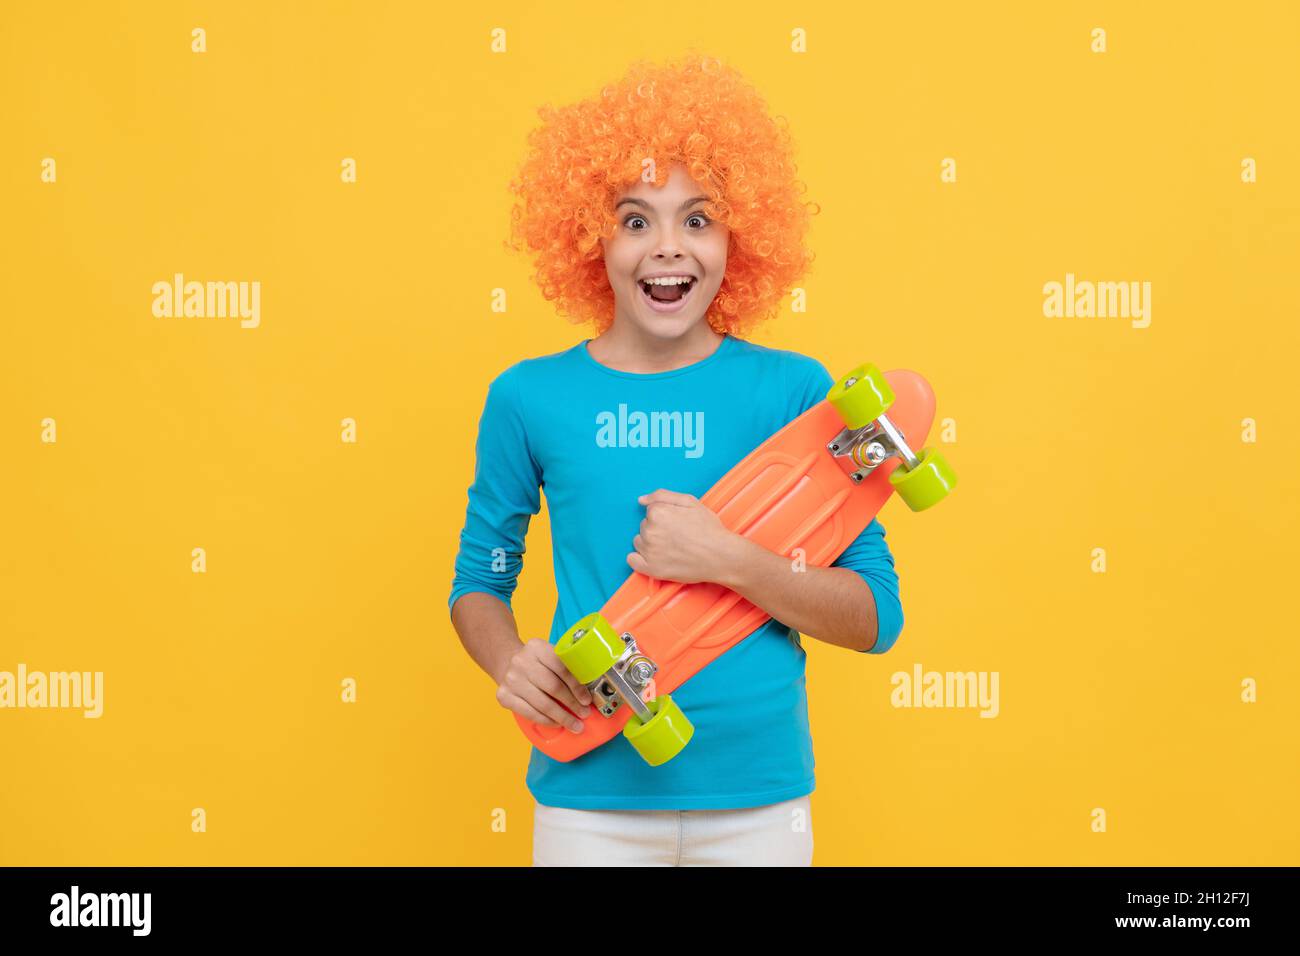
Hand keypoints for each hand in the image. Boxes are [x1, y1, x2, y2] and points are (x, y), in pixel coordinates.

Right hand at [495, 638, 593, 733]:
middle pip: (553, 687)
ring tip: (575, 724)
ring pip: (542, 704)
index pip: (562, 668)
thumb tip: (587, 692)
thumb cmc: (536, 663)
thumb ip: (566, 667)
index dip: (577, 686)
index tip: (587, 700)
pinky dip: (546, 720)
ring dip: (562, 717)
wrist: (507, 663)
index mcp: (537, 647)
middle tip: (584, 714)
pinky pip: (530, 713)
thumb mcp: (549, 656)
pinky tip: (557, 723)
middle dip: (572, 704)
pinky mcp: (504, 696)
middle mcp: (521, 662)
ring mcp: (511, 679)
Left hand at [627, 489, 747, 584]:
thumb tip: (641, 500)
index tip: (677, 523)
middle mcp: (649, 531)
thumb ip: (662, 496)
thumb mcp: (690, 502)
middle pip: (644, 527)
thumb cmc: (708, 529)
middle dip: (657, 529)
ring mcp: (649, 551)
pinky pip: (632, 561)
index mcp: (657, 512)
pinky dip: (639, 559)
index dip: (665, 516)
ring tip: (671, 548)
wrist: (721, 556)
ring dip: (650, 544)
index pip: (651, 512)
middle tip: (677, 536)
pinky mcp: (651, 569)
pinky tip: (654, 558)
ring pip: (639, 542)